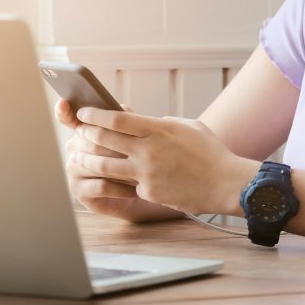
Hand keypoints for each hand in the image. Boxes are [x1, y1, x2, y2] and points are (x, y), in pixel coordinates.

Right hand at [55, 99, 145, 218]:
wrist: (135, 192)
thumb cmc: (133, 160)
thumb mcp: (132, 137)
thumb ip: (125, 121)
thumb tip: (123, 107)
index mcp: (83, 131)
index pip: (68, 118)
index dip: (64, 111)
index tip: (64, 103)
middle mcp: (74, 148)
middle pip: (92, 142)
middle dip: (118, 148)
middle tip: (139, 153)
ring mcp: (73, 169)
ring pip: (97, 164)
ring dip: (122, 169)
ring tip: (141, 173)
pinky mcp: (79, 190)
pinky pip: (102, 185)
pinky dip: (120, 187)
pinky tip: (134, 190)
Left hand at [71, 108, 257, 215]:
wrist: (226, 183)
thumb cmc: (211, 153)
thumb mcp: (188, 127)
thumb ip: (164, 124)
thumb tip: (147, 123)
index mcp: (158, 129)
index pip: (117, 118)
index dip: (95, 114)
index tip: (83, 112)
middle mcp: (149, 150)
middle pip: (105, 139)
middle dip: (87, 134)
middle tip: (78, 132)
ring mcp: (147, 173)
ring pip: (106, 165)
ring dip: (89, 160)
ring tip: (79, 157)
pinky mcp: (149, 192)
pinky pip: (127, 185)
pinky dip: (118, 181)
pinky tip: (107, 180)